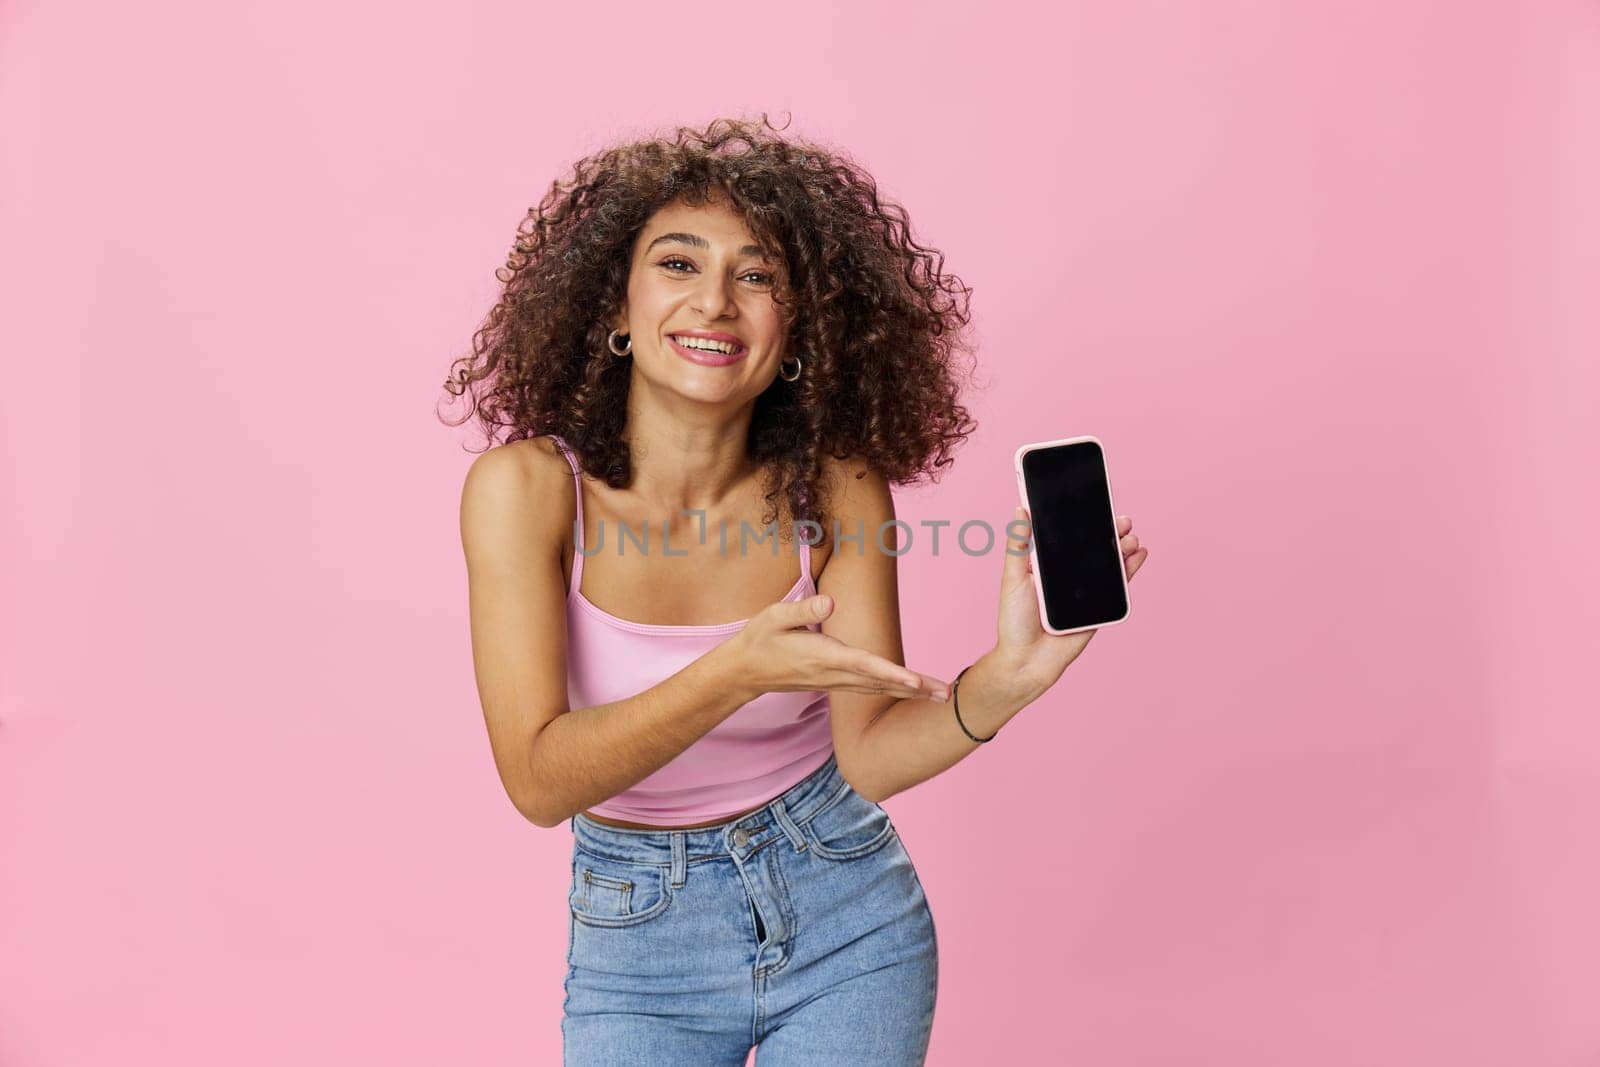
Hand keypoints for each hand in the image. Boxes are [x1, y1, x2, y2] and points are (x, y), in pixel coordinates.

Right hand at [718, 594, 947, 703]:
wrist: (745, 671)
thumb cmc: (761, 638)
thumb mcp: (774, 617)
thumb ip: (802, 608)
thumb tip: (831, 600)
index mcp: (822, 656)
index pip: (863, 665)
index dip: (891, 673)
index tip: (916, 681)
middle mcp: (833, 674)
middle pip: (881, 683)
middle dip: (915, 689)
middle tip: (947, 694)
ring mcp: (835, 683)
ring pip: (880, 691)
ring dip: (911, 695)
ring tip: (941, 696)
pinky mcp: (836, 684)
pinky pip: (871, 692)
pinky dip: (894, 693)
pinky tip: (912, 693)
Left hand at [992, 508, 1149, 698]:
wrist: (1027, 661)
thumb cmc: (1014, 620)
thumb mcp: (1013, 578)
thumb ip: (1019, 545)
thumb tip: (1021, 510)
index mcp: (1048, 563)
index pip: (1068, 535)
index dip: (1083, 519)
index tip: (1095, 501)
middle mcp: (1069, 573)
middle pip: (1094, 546)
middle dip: (1110, 530)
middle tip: (1121, 519)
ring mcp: (1086, 590)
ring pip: (1109, 562)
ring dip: (1123, 547)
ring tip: (1130, 536)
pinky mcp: (1099, 606)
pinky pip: (1118, 585)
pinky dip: (1130, 569)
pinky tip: (1138, 554)